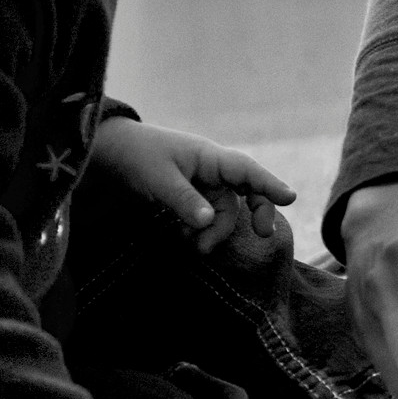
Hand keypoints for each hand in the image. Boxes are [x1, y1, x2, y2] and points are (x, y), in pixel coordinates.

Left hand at [89, 119, 295, 239]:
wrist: (107, 152)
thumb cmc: (135, 156)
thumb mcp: (158, 179)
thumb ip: (184, 201)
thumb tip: (209, 222)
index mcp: (209, 157)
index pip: (246, 170)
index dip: (270, 184)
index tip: (291, 198)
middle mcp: (211, 169)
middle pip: (245, 193)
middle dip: (254, 213)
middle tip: (262, 235)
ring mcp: (200, 184)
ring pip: (223, 211)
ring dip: (215, 231)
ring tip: (195, 246)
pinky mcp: (188, 197)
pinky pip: (205, 216)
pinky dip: (199, 230)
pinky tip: (183, 237)